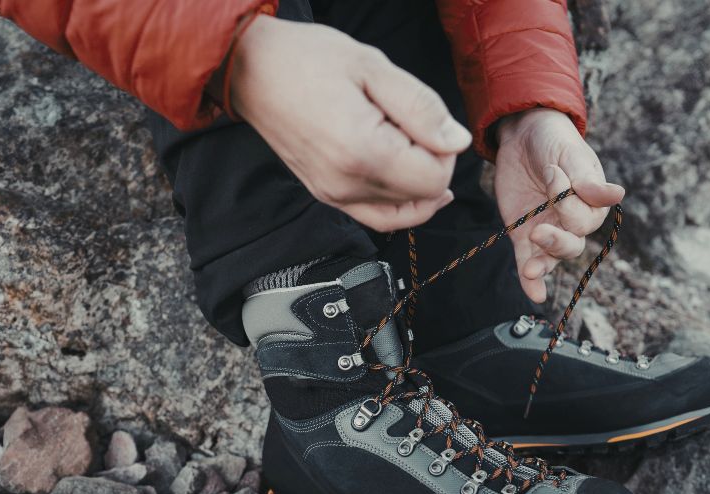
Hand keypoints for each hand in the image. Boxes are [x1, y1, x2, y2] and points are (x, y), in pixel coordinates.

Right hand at [226, 15, 470, 231]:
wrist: (252, 70)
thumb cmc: (308, 59)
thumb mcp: (374, 67)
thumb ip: (422, 108)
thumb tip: (457, 142)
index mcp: (362, 153)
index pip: (435, 179)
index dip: (445, 149)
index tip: (427, 119)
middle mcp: (346, 185)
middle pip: (422, 197)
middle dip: (431, 163)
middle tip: (411, 124)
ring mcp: (333, 195)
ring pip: (403, 213)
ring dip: (417, 184)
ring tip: (412, 147)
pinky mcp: (326, 196)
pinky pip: (377, 217)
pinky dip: (400, 203)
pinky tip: (408, 179)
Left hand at [495, 109, 623, 302]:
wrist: (523, 136)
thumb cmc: (555, 143)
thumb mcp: (571, 155)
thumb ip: (588, 180)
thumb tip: (618, 194)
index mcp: (592, 204)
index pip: (585, 218)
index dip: (567, 201)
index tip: (552, 171)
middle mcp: (573, 222)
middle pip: (572, 244)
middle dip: (557, 241)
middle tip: (540, 230)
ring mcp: (548, 230)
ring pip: (553, 257)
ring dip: (543, 266)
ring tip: (530, 269)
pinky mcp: (524, 235)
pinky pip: (528, 261)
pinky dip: (531, 281)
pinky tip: (534, 295)